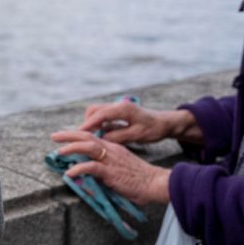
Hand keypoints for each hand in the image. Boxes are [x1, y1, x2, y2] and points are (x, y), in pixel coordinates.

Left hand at [49, 130, 170, 205]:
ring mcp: (111, 160)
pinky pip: (91, 167)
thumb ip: (105, 171)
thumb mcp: (120, 170)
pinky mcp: (111, 171)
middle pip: (87, 136)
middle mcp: (111, 150)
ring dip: (71, 148)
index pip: (93, 136)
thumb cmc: (140, 179)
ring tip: (59, 152)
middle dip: (69, 135)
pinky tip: (69, 173)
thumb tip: (89, 178)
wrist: (155, 183)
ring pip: (88, 147)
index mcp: (114, 148)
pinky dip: (78, 168)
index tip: (65, 135)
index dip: (78, 134)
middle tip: (54, 136)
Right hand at [69, 101, 200, 147]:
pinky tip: (98, 134)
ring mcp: (118, 107)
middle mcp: (119, 105)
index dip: (88, 124)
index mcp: (124, 109)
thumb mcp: (137, 135)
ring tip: (89, 136)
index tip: (79, 133)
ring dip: (91, 122)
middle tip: (82, 137)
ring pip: (97, 111)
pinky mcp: (118, 112)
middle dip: (86, 122)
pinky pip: (102, 115)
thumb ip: (118, 136)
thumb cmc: (153, 129)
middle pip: (94, 110)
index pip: (100, 115)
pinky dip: (97, 123)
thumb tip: (102, 139)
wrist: (165, 122)